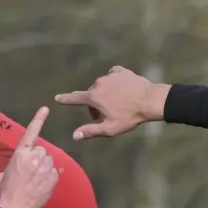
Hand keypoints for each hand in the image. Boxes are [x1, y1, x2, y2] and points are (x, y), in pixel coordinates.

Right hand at [0, 107, 60, 207]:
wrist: (14, 206)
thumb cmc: (9, 188)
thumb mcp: (12, 168)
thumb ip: (26, 159)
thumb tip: (41, 156)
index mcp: (20, 153)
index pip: (31, 133)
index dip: (38, 120)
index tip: (45, 108)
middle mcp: (34, 157)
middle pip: (42, 151)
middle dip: (38, 159)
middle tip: (29, 173)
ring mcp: (45, 167)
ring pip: (49, 161)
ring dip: (45, 168)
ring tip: (34, 181)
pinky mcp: (53, 177)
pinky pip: (55, 173)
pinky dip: (51, 178)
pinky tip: (41, 186)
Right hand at [54, 66, 170, 140]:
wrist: (150, 100)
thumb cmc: (130, 117)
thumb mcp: (110, 128)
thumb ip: (91, 131)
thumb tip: (74, 136)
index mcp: (94, 97)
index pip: (75, 98)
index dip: (66, 99)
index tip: (57, 98)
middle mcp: (99, 83)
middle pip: (92, 95)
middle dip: (95, 105)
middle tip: (106, 116)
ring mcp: (110, 75)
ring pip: (103, 85)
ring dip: (106, 94)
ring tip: (118, 104)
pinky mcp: (121, 71)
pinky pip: (113, 75)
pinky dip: (114, 82)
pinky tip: (121, 88)